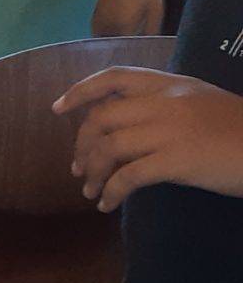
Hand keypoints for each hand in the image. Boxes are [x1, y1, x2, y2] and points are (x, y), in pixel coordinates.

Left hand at [57, 67, 242, 210]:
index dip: (81, 91)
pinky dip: (111, 193)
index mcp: (173, 85)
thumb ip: (167, 107)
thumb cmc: (241, 131)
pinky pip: (127, 177)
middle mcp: (167, 102)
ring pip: (109, 148)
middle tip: (78, 170)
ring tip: (92, 193)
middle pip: (102, 118)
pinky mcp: (177, 160)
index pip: (115, 77)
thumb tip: (128, 127)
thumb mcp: (203, 103)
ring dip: (92, 173)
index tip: (57, 108)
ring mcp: (171, 130)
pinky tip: (108, 205)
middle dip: (81, 145)